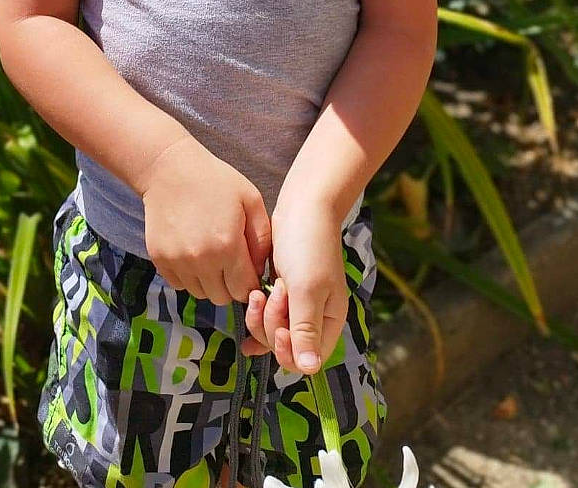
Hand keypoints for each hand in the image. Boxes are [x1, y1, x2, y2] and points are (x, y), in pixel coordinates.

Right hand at [138, 136, 271, 306]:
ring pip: (200, 294)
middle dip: (230, 285)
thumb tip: (260, 271)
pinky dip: (188, 276)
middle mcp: (202, 260)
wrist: (169, 169)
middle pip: (222, 297)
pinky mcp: (160, 260)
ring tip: (210, 254)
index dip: (250, 283)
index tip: (247, 270)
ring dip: (209, 282)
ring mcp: (178, 261)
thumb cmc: (215, 181)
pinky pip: (180, 285)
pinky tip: (192, 252)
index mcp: (228, 246)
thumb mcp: (250, 200)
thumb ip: (263, 238)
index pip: (244, 290)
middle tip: (229, 261)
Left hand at [242, 205, 347, 374]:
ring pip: (271, 332)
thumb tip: (310, 370)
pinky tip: (247, 309)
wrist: (302, 206)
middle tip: (273, 294)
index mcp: (329, 321)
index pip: (307, 360)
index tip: (280, 326)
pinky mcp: (280, 292)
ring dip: (261, 317)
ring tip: (261, 289)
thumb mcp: (308, 289)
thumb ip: (305, 330)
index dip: (288, 350)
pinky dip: (255, 315)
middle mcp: (314, 318)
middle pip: (285, 348)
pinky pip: (265, 317)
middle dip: (272, 326)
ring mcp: (296, 305)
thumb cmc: (309, 246)